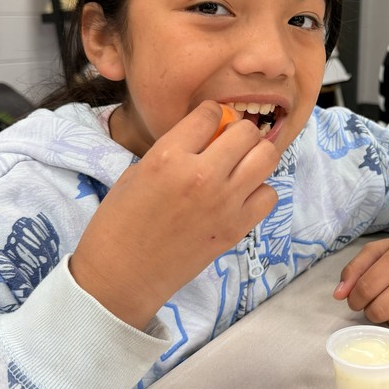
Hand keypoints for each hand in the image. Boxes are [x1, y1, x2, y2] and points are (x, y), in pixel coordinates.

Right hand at [70, 102, 278, 328]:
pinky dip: (260, 191)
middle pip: (247, 131)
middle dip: (239, 132)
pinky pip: (269, 195)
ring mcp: (224, 202)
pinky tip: (241, 196)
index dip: (212, 114)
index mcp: (169, 156)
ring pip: (267, 157)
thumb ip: (173, 150)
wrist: (122, 275)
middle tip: (228, 144)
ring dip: (255, 156)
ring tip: (240, 166)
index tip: (209, 124)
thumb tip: (205, 138)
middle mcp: (202, 175)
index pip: (211, 112)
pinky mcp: (236, 228)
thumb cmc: (119, 222)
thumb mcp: (137, 171)